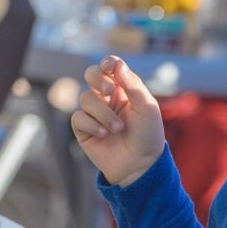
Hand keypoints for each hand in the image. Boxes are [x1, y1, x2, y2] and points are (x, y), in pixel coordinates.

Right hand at [71, 56, 164, 185]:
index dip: (107, 63)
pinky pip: (78, 117)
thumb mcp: (147, 107)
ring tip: (118, 128)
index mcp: (125, 89)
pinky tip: (104, 134)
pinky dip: (92, 124)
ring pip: (86, 98)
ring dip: (103, 113)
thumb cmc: (148, 135)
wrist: (140, 165)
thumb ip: (133, 85)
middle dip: (98, 79)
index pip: (111, 68)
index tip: (110, 66)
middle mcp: (108, 98)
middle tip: (111, 92)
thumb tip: (117, 64)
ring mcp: (94, 113)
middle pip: (91, 75)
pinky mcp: (83, 129)